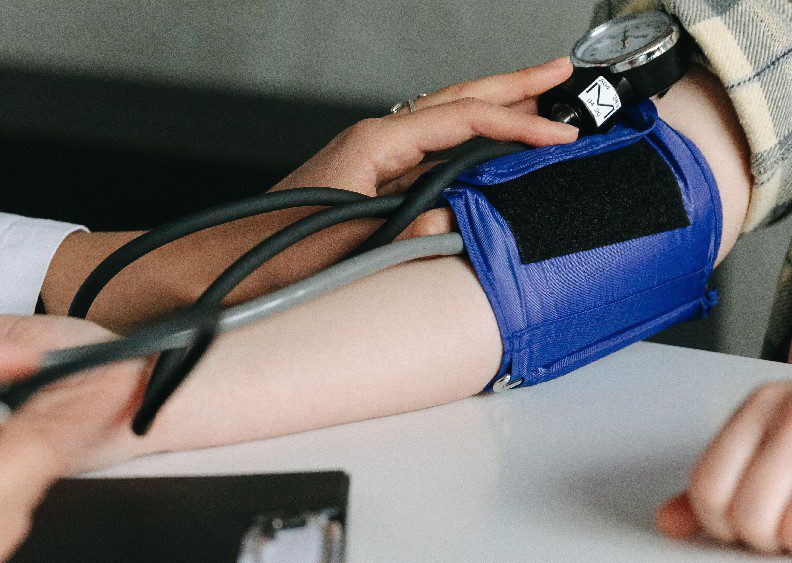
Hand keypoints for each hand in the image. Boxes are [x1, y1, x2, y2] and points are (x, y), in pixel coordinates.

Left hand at [276, 58, 576, 238]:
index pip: (463, 119)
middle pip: (458, 100)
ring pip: (447, 120)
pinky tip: (490, 147)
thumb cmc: (275, 253)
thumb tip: (459, 221)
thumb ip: (409, 234)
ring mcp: (373, 156)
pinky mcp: (372, 178)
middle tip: (561, 71)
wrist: (230, 262)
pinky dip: (470, 140)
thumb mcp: (351, 245)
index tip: (560, 135)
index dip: (518, 125)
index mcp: (374, 143)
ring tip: (540, 99)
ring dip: (494, 107)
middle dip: (514, 85)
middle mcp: (375, 139)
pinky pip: (433, 149)